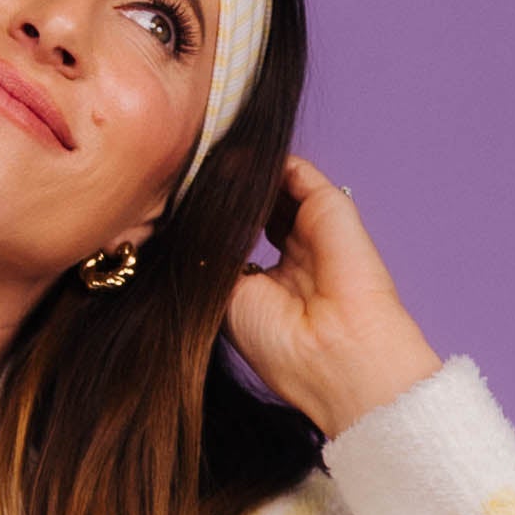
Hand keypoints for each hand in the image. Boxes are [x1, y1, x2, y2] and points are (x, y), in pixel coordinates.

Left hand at [221, 158, 445, 439]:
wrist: (333, 352)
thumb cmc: (280, 345)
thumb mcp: (228, 301)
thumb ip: (215, 257)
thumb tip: (196, 220)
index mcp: (271, 287)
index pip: (242, 238)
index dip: (216, 222)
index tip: (182, 206)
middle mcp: (295, 257)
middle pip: (258, 208)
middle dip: (229, 194)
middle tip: (193, 177)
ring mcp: (314, 231)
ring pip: (276, 186)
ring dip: (246, 176)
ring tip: (212, 167)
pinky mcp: (330, 207)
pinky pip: (296, 171)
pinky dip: (267, 162)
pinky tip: (237, 162)